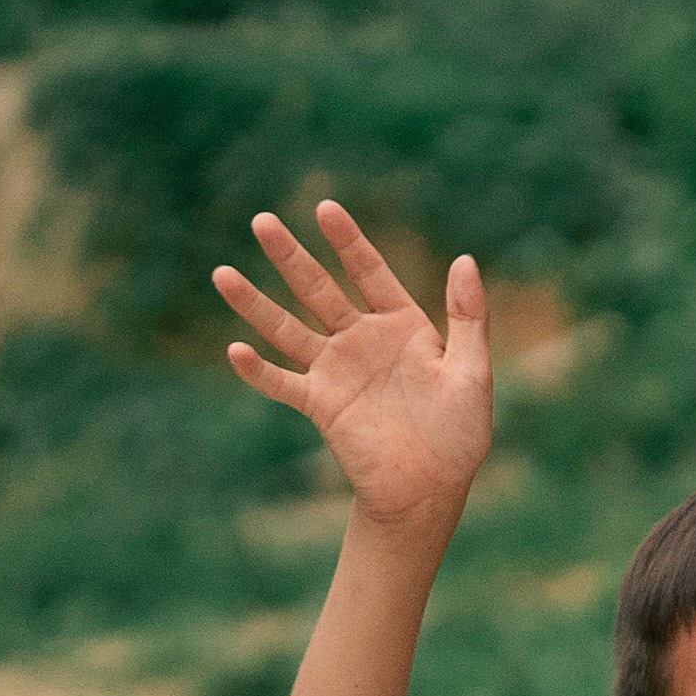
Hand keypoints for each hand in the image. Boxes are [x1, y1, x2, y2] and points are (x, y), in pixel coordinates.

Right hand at [214, 201, 494, 541]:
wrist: (431, 487)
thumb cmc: (459, 432)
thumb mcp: (472, 372)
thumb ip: (469, 317)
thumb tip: (466, 259)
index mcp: (402, 325)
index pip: (369, 272)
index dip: (348, 241)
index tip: (324, 208)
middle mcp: (362, 340)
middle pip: (318, 289)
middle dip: (291, 257)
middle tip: (262, 221)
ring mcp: (336, 370)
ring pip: (288, 329)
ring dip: (256, 304)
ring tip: (222, 274)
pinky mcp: (320, 404)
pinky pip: (282, 383)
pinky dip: (259, 370)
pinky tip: (236, 350)